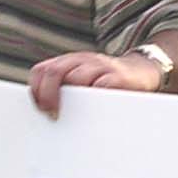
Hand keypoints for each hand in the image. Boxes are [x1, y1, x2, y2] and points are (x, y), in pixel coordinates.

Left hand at [27, 50, 164, 117]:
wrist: (141, 70)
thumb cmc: (106, 81)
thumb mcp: (82, 78)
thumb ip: (64, 87)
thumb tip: (43, 112)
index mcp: (70, 61)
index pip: (42, 70)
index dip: (36, 90)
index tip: (39, 109)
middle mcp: (83, 60)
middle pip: (55, 72)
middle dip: (48, 95)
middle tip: (52, 115)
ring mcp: (101, 66)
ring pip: (78, 77)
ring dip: (71, 99)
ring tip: (72, 117)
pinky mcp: (119, 77)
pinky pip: (103, 85)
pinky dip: (95, 98)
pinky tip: (94, 112)